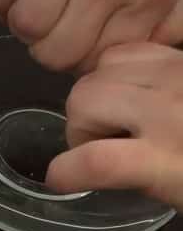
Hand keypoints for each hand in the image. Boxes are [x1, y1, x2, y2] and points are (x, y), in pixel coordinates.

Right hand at [0, 0, 182, 72]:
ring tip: (27, 7)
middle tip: (47, 29)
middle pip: (56, 51)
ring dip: (16, 22)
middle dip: (42, 48)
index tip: (69, 43)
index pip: (94, 61)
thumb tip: (132, 56)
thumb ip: (167, 19)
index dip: (73, 60)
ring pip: (26, 22)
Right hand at [46, 43, 182, 210]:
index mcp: (169, 160)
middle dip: (80, 125)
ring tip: (122, 113)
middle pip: (83, 101)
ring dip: (97, 95)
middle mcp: (167, 112)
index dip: (66, 171)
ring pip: (99, 71)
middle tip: (104, 142)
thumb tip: (99, 165)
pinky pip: (128, 51)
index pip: (96, 162)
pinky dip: (119, 70)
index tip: (61, 179)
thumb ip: (142, 175)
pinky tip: (139, 89)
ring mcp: (177, 76)